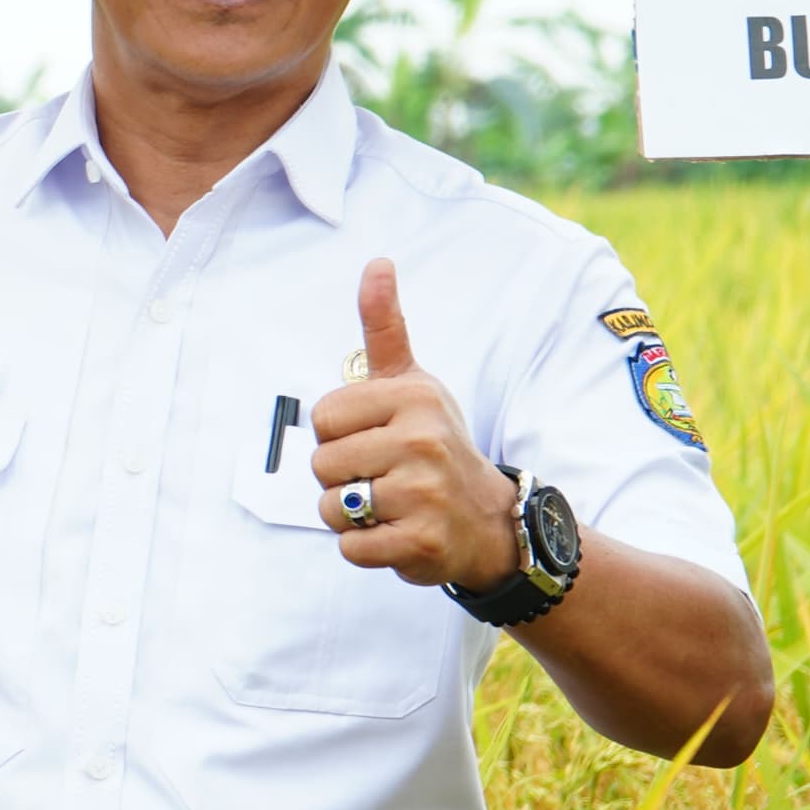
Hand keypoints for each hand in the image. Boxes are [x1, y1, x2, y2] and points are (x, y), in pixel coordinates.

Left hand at [307, 259, 518, 591]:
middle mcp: (422, 441)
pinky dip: (365, 548)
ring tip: (392, 506)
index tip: (377, 438)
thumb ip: (386, 327)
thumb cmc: (435, 444)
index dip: (338, 435)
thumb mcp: (413, 383)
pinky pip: (351, 547)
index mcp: (413, 398)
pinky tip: (398, 534)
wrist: (489, 521)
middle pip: (321, 464)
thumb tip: (377, 262)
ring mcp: (425, 494)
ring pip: (331, 508)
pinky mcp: (422, 542)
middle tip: (386, 477)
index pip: (322, 419)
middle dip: (342, 478)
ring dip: (351, 516)